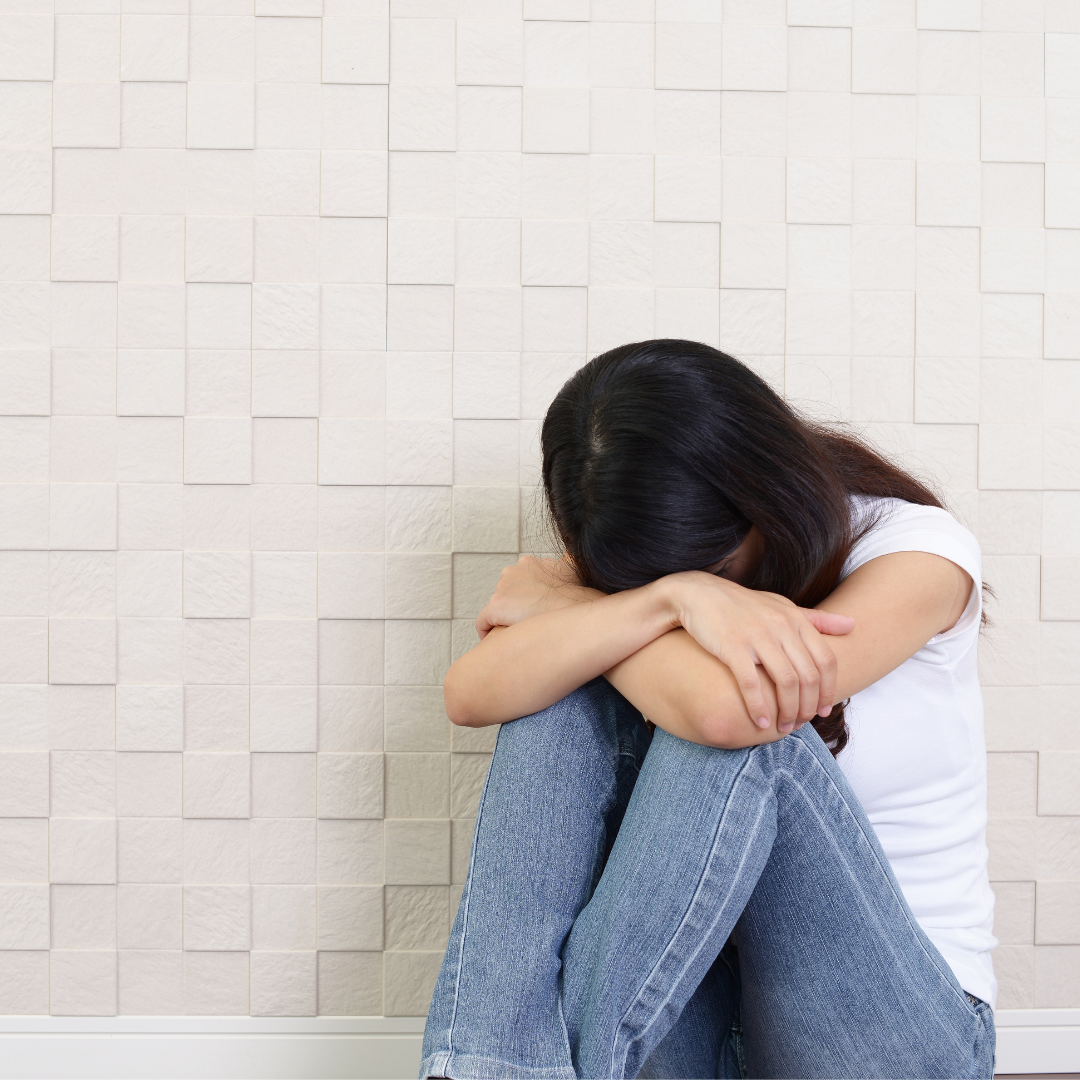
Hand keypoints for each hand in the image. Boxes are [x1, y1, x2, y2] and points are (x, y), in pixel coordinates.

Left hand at [475, 556, 599, 638]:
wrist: (576, 611)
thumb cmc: (580, 600)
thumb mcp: (574, 577)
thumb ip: (565, 575)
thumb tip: (568, 579)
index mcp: (530, 563)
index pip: (518, 583)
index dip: (523, 601)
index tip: (530, 615)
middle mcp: (513, 571)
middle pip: (505, 595)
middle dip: (514, 610)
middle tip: (525, 629)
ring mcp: (502, 588)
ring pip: (496, 610)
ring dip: (503, 622)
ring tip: (515, 639)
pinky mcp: (495, 607)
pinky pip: (483, 623)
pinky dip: (487, 634)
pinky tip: (498, 646)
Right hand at [661, 572, 855, 731]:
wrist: (698, 594)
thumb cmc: (741, 605)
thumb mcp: (781, 606)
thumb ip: (816, 619)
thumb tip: (853, 625)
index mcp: (795, 619)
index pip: (826, 661)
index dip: (828, 690)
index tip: (822, 711)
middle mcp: (781, 627)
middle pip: (808, 677)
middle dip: (807, 707)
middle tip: (800, 723)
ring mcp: (757, 636)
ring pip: (786, 683)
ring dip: (787, 712)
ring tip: (782, 727)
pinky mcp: (732, 646)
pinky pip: (752, 683)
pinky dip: (759, 707)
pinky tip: (760, 722)